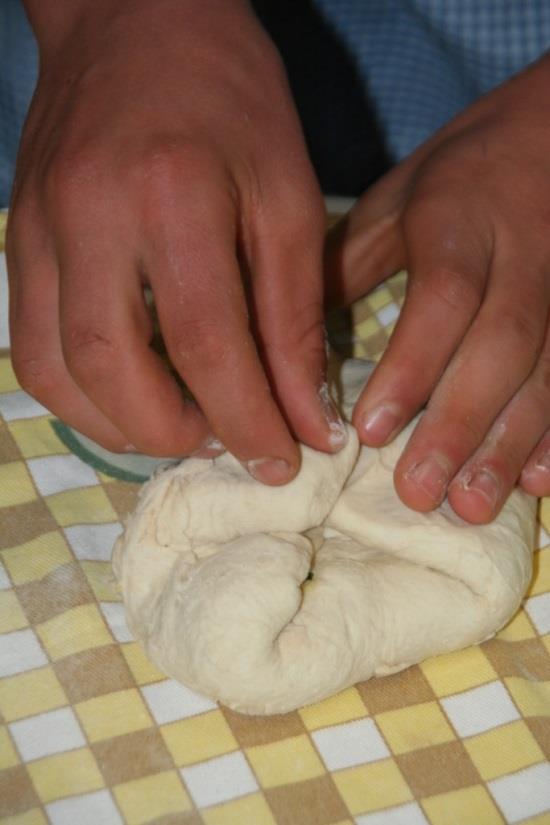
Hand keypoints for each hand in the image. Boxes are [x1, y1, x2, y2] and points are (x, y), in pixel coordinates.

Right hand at [8, 0, 344, 484]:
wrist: (133, 18)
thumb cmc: (229, 98)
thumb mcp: (286, 193)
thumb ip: (294, 313)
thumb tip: (308, 413)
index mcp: (171, 195)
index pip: (205, 345)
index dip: (247, 419)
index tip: (283, 461)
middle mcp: (87, 218)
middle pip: (115, 372)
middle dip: (175, 434)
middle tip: (228, 444)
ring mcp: (37, 230)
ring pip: (57, 372)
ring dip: (119, 427)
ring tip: (181, 429)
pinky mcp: (17, 239)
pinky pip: (31, 345)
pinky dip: (79, 394)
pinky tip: (127, 397)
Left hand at [326, 53, 549, 522]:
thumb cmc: (463, 172)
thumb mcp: (398, 199)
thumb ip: (351, 263)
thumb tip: (293, 333)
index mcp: (461, 222)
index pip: (443, 298)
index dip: (412, 367)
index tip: (370, 432)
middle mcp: (524, 257)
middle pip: (501, 346)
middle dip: (459, 424)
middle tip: (419, 494)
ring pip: (545, 371)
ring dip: (510, 444)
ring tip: (472, 506)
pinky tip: (539, 483)